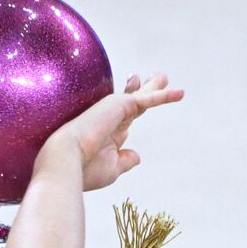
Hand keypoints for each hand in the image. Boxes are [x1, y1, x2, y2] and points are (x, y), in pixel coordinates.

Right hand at [43, 72, 184, 190]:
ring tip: (163, 77)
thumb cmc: (84, 169)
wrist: (66, 160)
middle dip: (143, 91)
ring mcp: (113, 111)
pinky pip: (147, 99)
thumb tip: (137, 155)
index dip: (132, 113)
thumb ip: (125, 160)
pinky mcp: (120, 105)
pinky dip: (163, 96)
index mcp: (106, 136)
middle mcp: (109, 121)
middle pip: (132, 103)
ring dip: (153, 87)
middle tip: (155, 80)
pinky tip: (180, 94)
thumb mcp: (111, 169)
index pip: (124, 121)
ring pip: (139, 96)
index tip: (137, 110)